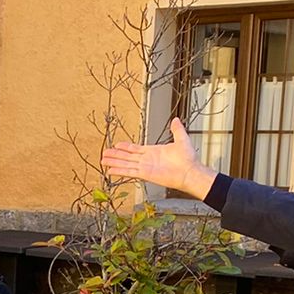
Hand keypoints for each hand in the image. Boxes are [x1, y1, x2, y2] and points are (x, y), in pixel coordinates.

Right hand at [102, 117, 217, 200]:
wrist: (190, 171)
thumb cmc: (188, 158)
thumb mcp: (181, 139)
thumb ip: (177, 130)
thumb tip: (175, 120)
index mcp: (153, 152)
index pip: (135, 149)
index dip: (125, 147)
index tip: (117, 145)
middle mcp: (147, 160)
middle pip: (127, 156)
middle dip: (115, 155)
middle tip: (105, 153)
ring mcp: (145, 167)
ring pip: (125, 163)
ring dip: (114, 162)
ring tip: (103, 161)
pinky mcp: (145, 174)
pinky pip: (129, 172)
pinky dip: (119, 171)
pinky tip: (111, 171)